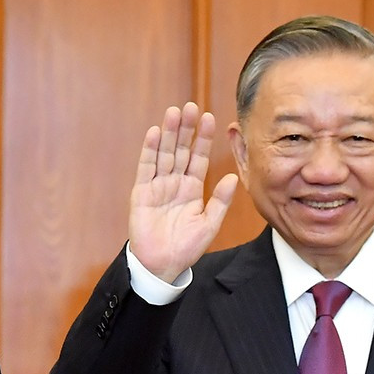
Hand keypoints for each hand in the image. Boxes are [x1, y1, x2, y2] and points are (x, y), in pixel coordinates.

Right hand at [127, 103, 238, 283]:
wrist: (162, 266)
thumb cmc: (186, 248)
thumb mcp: (209, 224)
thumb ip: (220, 201)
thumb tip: (232, 177)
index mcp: (192, 189)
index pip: (199, 157)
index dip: (203, 138)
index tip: (209, 118)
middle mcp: (174, 183)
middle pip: (180, 150)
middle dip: (185, 129)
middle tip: (190, 106)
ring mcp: (157, 186)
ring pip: (164, 154)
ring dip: (168, 133)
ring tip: (174, 112)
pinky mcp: (141, 193)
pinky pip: (146, 168)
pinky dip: (149, 151)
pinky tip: (154, 133)